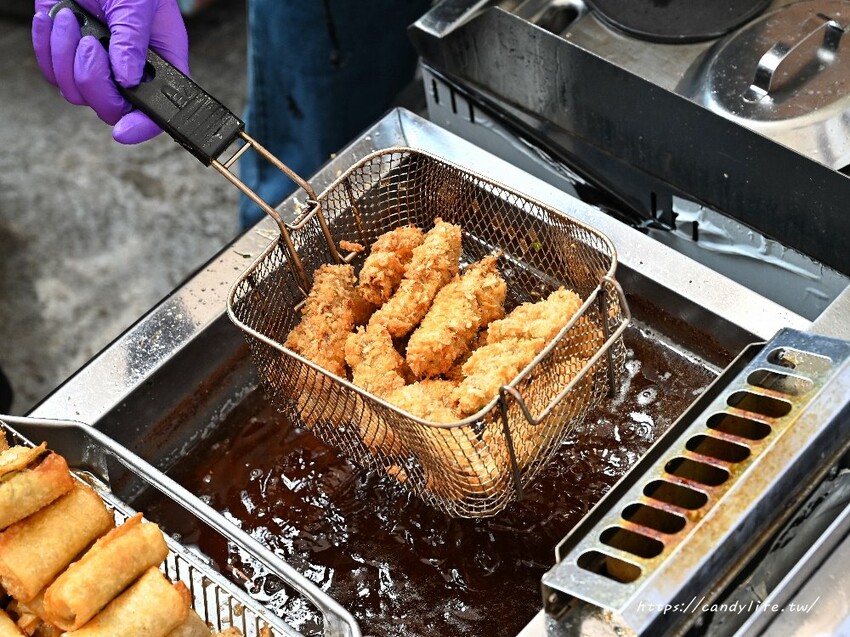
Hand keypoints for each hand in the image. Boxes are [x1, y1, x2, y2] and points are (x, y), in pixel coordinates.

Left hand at [32, 0, 188, 143]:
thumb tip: (127, 78)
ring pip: (76, 93)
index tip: (124, 131)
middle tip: (91, 45)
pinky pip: (51, 72)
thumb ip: (134, 40)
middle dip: (94, 80)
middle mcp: (130, 73)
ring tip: (72, 20)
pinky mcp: (67, 57)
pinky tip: (58, 18)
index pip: (158, 109)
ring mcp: (98, 67)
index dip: (143, 125)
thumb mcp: (139, 4)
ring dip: (66, 55)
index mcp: (161, 64)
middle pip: (110, 108)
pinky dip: (47, 45)